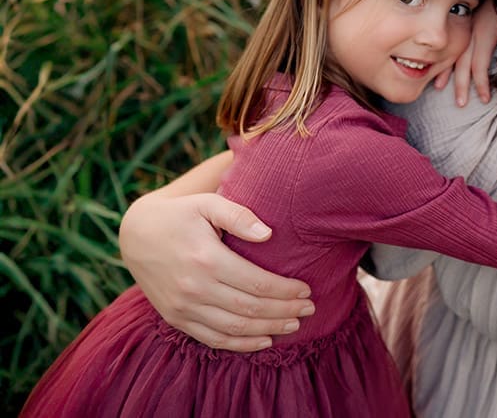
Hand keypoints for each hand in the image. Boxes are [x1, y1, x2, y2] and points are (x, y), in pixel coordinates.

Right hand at [120, 192, 313, 350]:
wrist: (134, 235)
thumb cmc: (180, 214)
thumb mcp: (207, 203)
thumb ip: (239, 215)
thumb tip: (268, 233)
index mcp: (206, 259)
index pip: (257, 283)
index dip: (286, 290)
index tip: (307, 290)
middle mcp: (194, 288)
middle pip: (250, 308)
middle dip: (284, 311)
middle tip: (310, 309)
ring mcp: (183, 307)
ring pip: (234, 328)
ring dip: (268, 329)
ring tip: (295, 324)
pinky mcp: (176, 318)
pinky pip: (212, 339)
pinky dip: (240, 345)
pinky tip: (264, 340)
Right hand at [433, 0, 496, 105]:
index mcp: (485, 36)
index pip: (480, 66)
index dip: (482, 84)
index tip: (485, 99)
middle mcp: (471, 35)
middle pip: (463, 65)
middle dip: (461, 85)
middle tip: (461, 104)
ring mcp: (463, 32)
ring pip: (452, 56)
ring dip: (446, 73)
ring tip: (439, 89)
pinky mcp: (460, 29)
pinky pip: (449, 47)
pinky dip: (442, 59)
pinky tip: (436, 68)